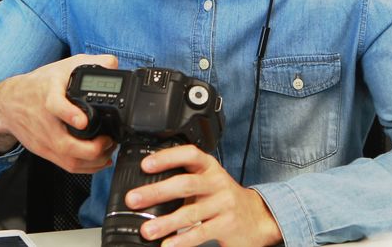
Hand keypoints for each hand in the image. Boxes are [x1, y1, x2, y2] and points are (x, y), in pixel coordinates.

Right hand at [0, 53, 117, 172]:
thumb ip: (91, 62)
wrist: (9, 103)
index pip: (55, 105)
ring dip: (93, 161)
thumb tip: (113, 65)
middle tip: (109, 140)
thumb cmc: (38, 85)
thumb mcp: (64, 65)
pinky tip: (100, 160)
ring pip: (68, 160)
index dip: (69, 114)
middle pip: (65, 144)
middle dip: (92, 148)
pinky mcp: (44, 151)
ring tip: (108, 150)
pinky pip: (66, 166)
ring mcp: (44, 139)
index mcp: (48, 95)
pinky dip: (86, 167)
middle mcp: (44, 121)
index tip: (84, 121)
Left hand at [126, 145, 282, 246]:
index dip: (167, 157)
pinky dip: (182, 241)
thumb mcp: (208, 182)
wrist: (257, 218)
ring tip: (146, 230)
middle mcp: (217, 183)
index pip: (189, 155)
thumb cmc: (223, 198)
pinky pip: (201, 233)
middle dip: (156, 192)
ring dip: (165, 223)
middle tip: (134, 200)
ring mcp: (223, 205)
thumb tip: (146, 190)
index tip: (146, 164)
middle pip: (185, 184)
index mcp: (209, 168)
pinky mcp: (226, 225)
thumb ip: (185, 180)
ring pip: (190, 213)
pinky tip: (167, 245)